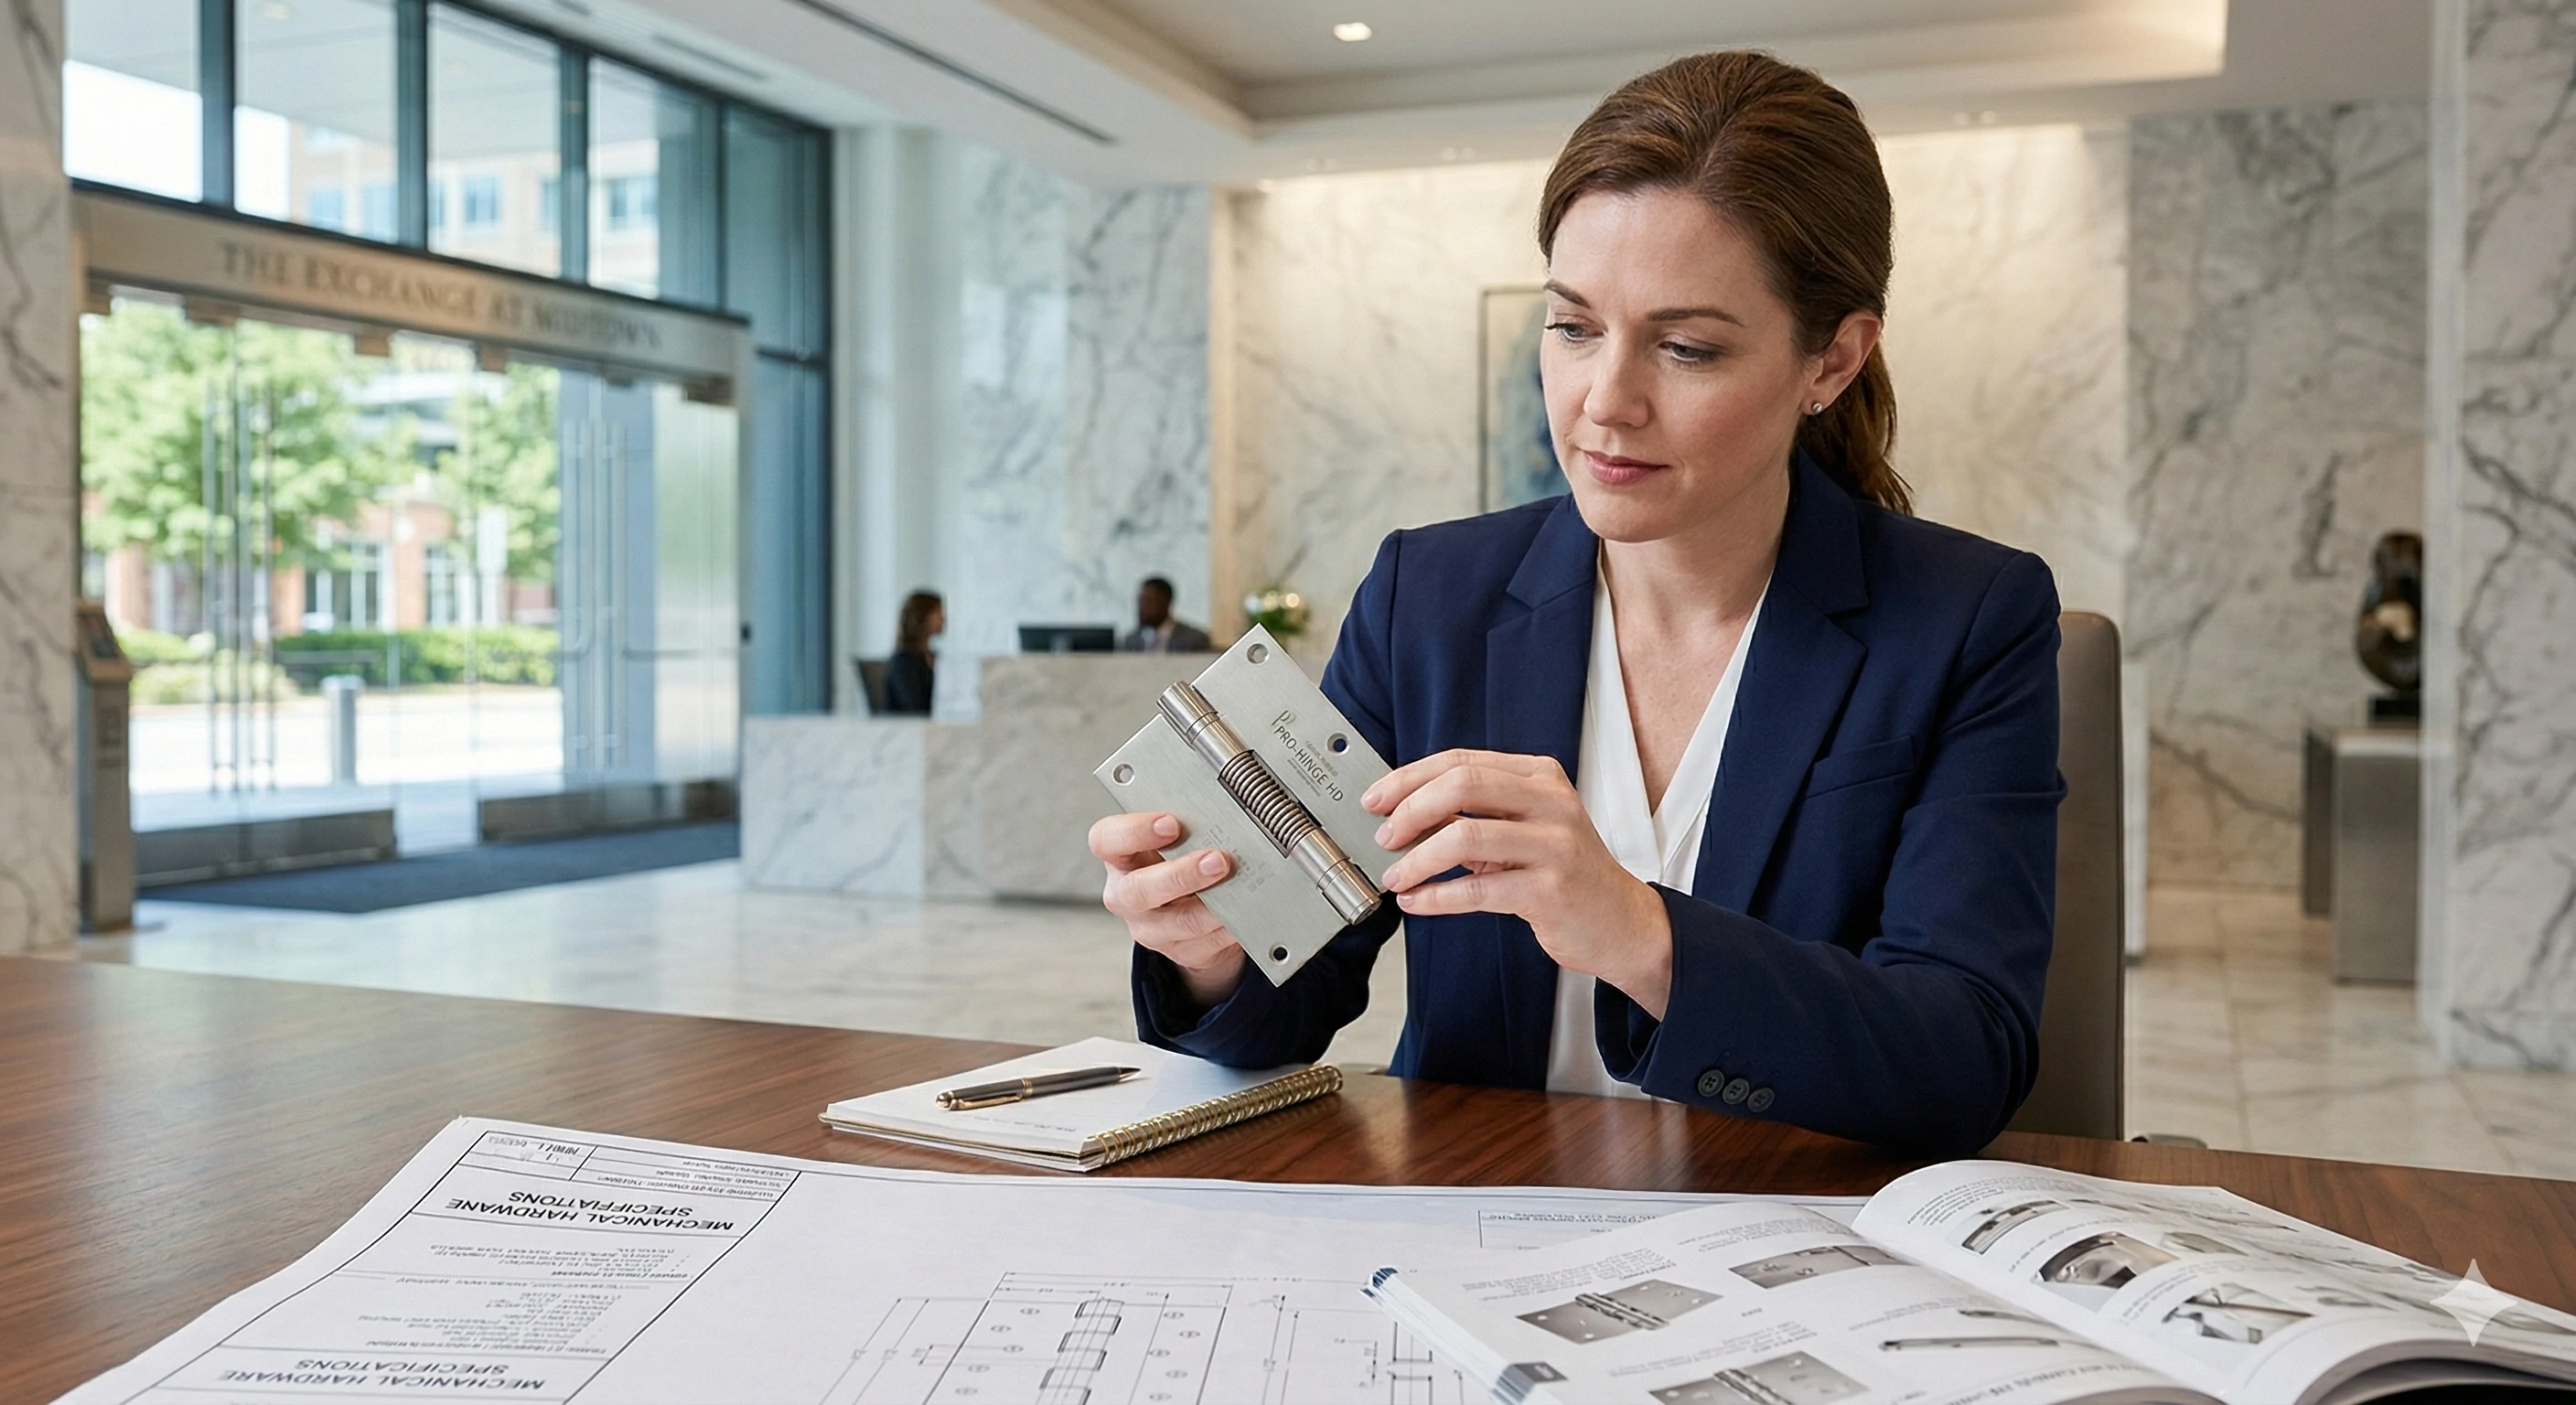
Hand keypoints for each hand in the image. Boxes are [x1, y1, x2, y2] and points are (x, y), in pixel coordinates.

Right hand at [1089, 812, 1246, 1008]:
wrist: (1191, 907)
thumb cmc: (1177, 860)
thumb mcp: (1172, 838)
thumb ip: (1185, 823)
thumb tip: (1216, 809)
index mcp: (1119, 858)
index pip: (1106, 840)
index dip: (1135, 832)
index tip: (1170, 824)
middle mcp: (1127, 896)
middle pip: (1138, 891)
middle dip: (1180, 875)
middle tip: (1216, 860)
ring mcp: (1151, 928)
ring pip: (1177, 924)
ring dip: (1211, 907)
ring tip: (1238, 888)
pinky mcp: (1181, 951)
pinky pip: (1206, 944)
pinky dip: (1229, 927)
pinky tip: (1244, 912)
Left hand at [1367, 750, 1673, 1017]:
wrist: (1621, 922)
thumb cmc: (1565, 873)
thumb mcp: (1525, 829)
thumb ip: (1475, 814)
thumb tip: (1404, 815)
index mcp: (1540, 777)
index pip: (1462, 761)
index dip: (1410, 778)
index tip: (1377, 798)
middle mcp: (1551, 803)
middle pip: (1462, 785)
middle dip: (1410, 809)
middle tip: (1385, 837)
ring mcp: (1555, 845)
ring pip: (1465, 835)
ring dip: (1418, 858)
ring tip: (1397, 875)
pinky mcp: (1550, 890)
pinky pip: (1477, 890)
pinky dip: (1436, 897)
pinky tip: (1417, 902)